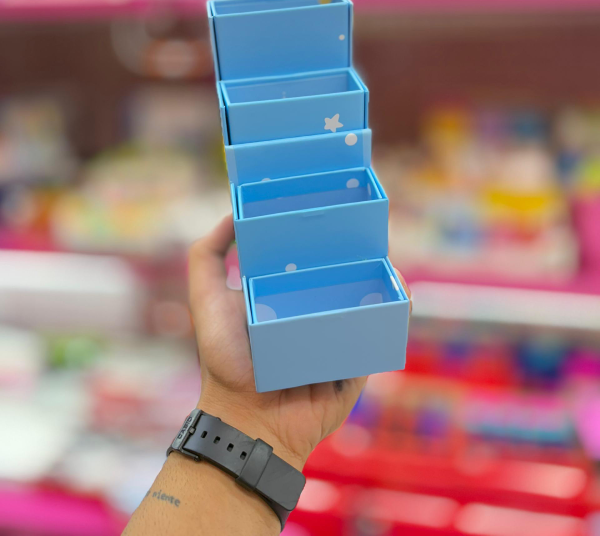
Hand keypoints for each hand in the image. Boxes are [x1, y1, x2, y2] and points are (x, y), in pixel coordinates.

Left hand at [188, 215, 410, 471]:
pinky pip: (381, 331)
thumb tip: (232, 213)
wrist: (248, 419)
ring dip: (381, 274)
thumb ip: (207, 256)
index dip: (315, 232)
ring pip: (367, 298)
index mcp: (283, 293)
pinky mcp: (358, 358)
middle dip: (353, 250)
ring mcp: (337, 334)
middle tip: (362, 224)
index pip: (305, 256)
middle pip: (339, 273)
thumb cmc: (225, 359)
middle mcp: (312, 310)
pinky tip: (400, 286)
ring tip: (382, 251)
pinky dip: (396, 309)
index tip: (328, 201)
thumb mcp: (206, 299)